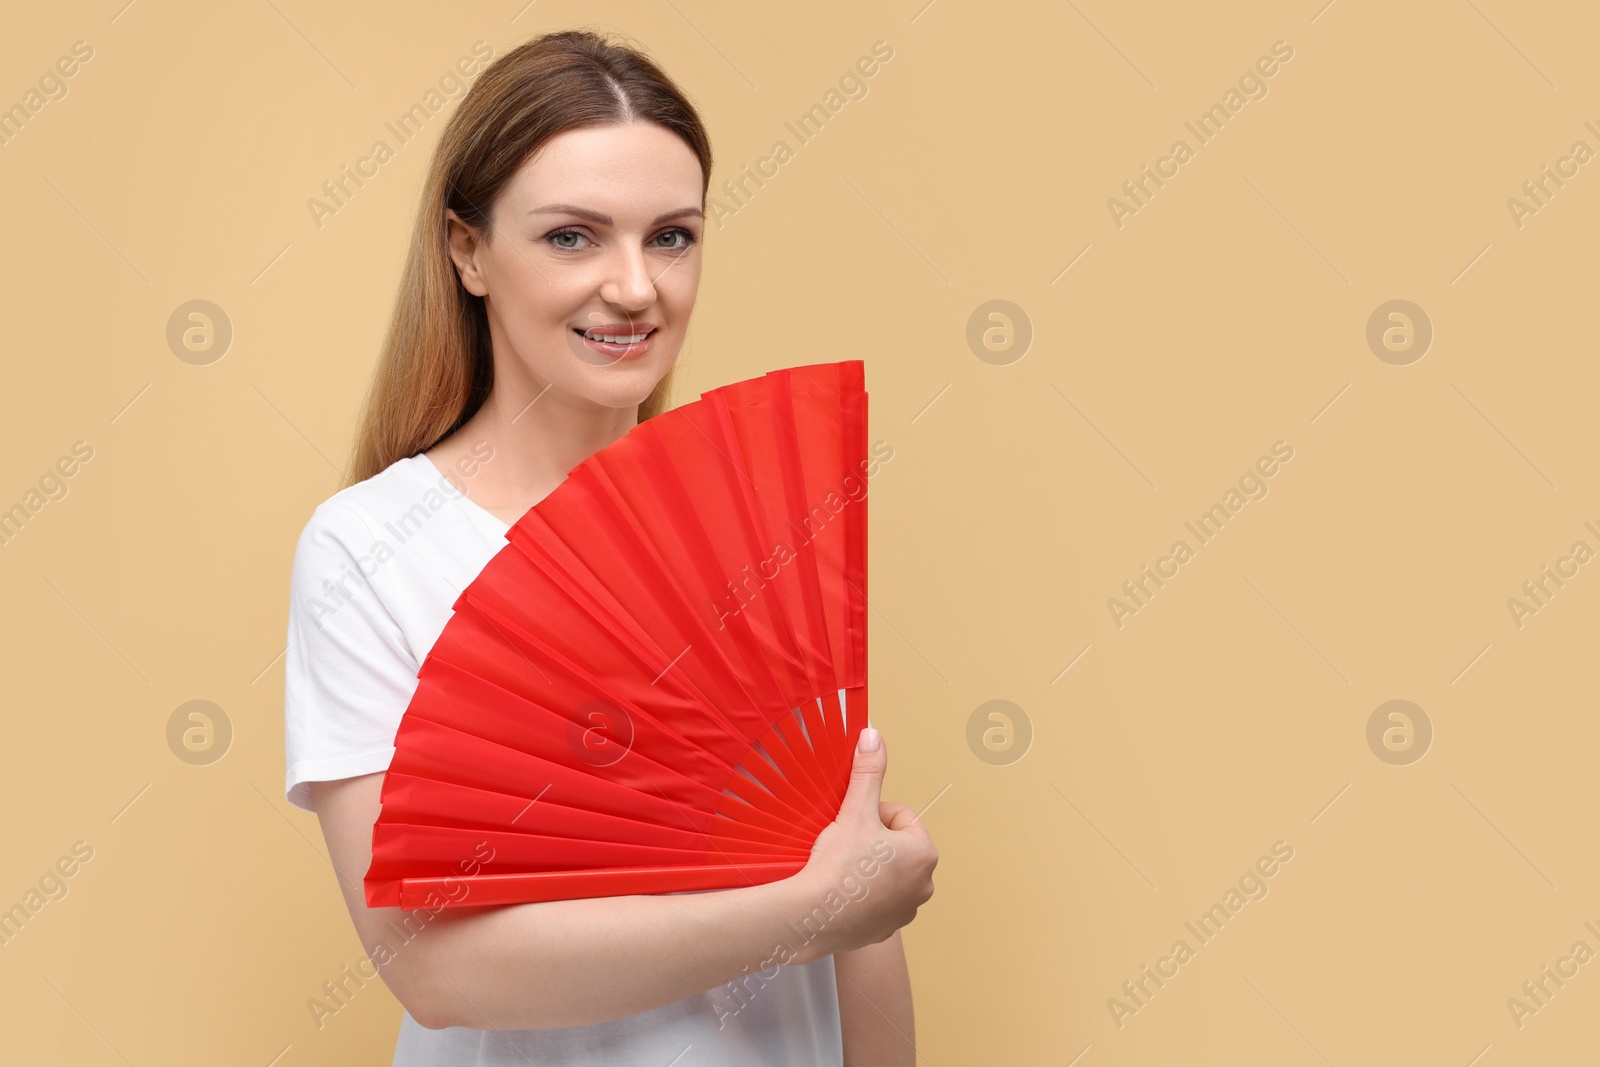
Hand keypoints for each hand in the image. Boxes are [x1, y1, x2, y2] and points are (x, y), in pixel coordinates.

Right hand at [788, 727, 937, 963]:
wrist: (812, 916)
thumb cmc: (839, 863)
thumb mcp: (855, 810)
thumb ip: (868, 772)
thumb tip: (874, 735)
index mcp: (924, 853)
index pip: (901, 817)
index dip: (873, 815)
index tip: (853, 824)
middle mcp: (924, 885)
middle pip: (896, 846)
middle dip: (873, 842)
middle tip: (845, 846)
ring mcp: (906, 911)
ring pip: (887, 874)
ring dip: (869, 868)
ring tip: (842, 869)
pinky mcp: (886, 930)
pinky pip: (876, 903)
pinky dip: (862, 896)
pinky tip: (841, 893)